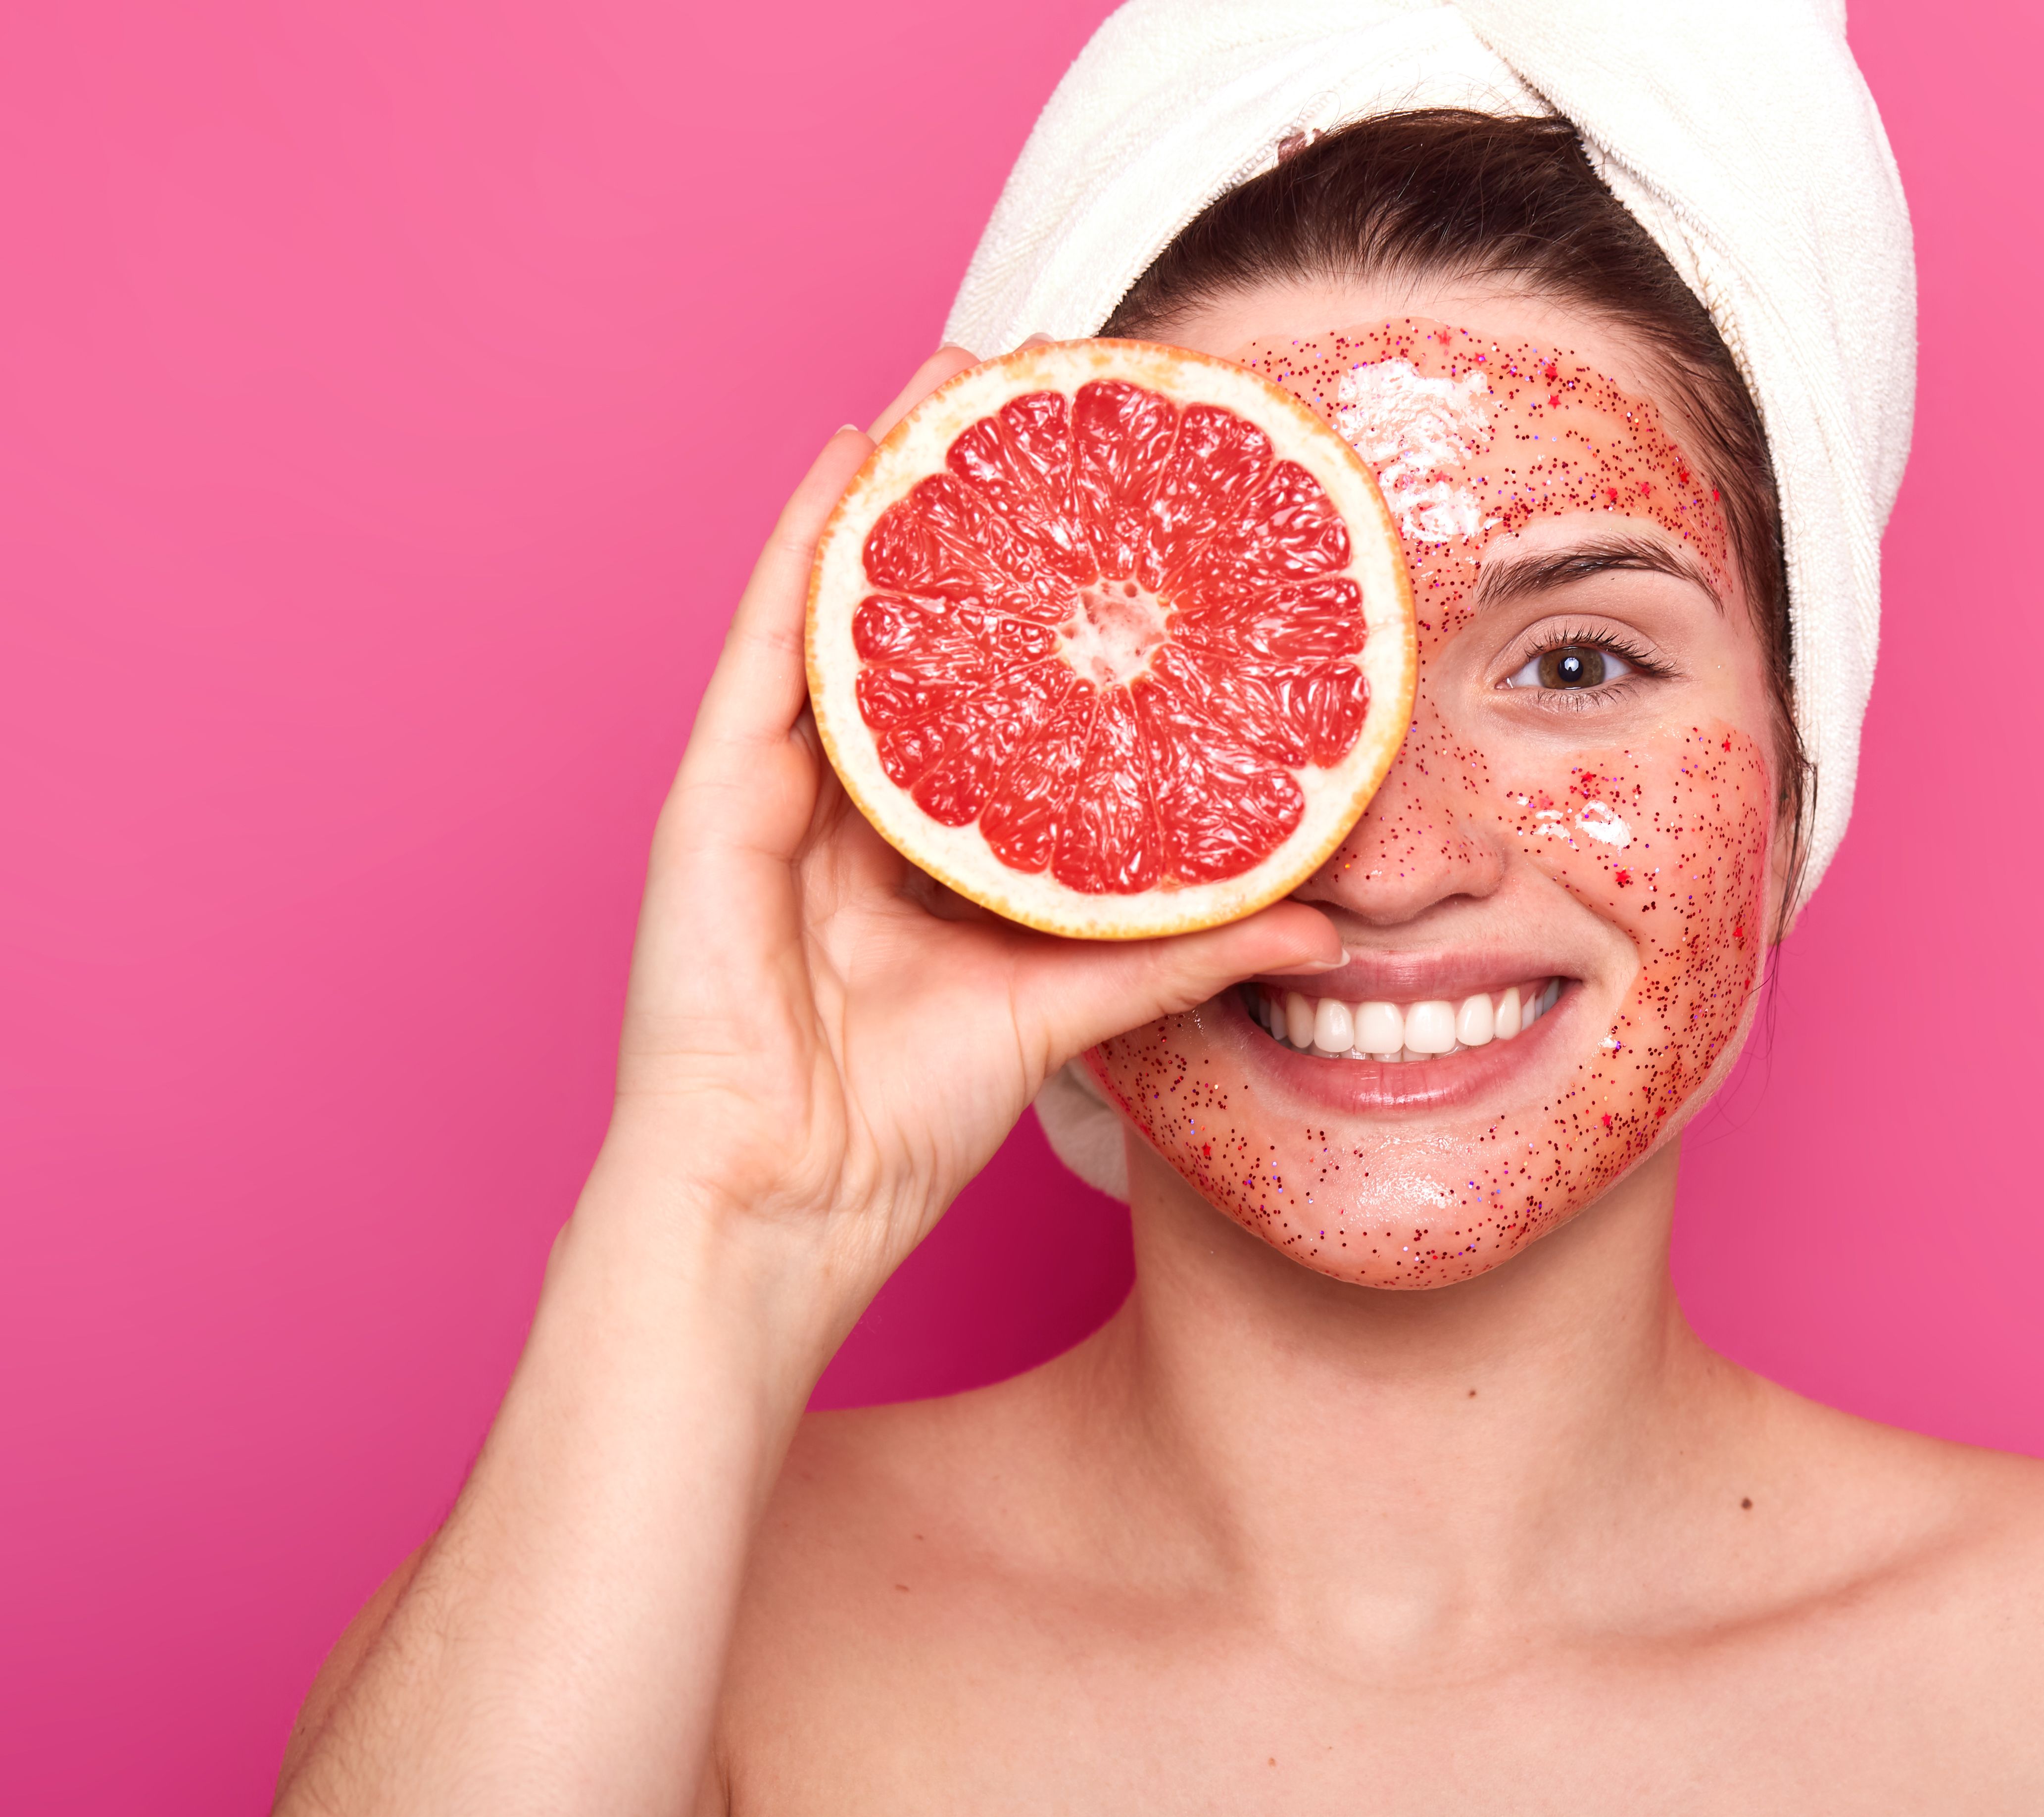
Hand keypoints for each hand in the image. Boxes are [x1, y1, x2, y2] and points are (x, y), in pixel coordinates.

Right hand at [583, 346, 1338, 1364]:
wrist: (780, 1205)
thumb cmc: (898, 1119)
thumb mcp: (1066, 1004)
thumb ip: (1182, 953)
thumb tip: (1325, 929)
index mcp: (922, 843)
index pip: (987, 691)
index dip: (1041, 600)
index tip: (1116, 509)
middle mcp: (846, 798)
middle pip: (918, 625)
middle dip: (975, 512)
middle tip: (1046, 397)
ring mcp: (769, 787)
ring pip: (843, 606)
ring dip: (896, 485)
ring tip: (959, 377)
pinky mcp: (710, 795)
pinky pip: (767, 645)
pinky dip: (809, 545)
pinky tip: (855, 452)